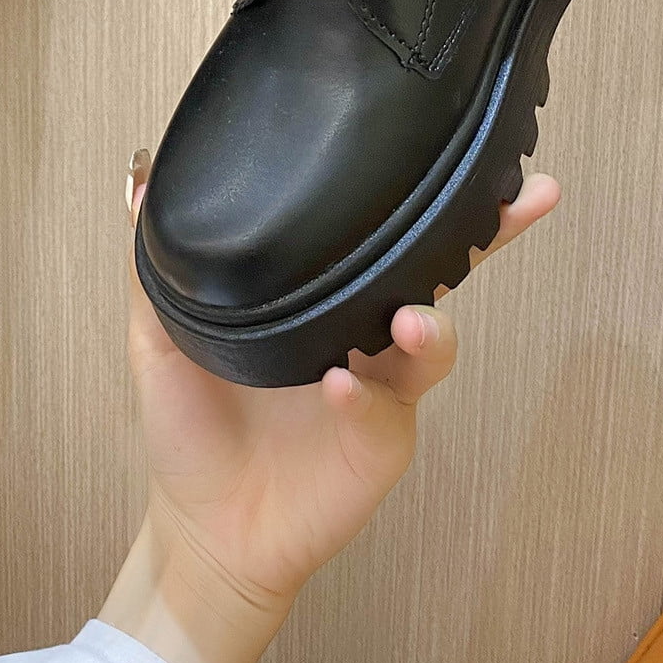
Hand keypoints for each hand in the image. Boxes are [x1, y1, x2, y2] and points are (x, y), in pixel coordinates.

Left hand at [100, 152, 559, 662]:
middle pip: (442, 268)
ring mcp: (380, 384)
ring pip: (435, 338)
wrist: (201, 524)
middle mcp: (363, 328)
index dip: (421, 191)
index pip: (381, 229)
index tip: (456, 138)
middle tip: (523, 197)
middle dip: (490, 232)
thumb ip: (156, 267)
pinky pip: (389, 407)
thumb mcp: (157, 335)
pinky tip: (340, 385)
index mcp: (320, 290)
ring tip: (410, 317)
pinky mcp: (381, 440)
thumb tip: (139, 182)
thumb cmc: (189, 425)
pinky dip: (367, 393)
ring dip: (430, 322)